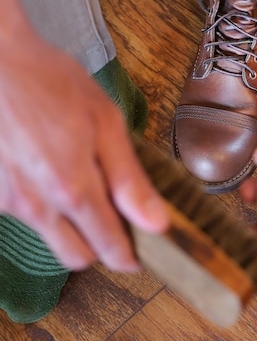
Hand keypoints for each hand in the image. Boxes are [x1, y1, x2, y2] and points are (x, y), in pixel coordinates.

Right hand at [0, 26, 168, 271]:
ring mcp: (5, 202)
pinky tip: (46, 167)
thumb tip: (158, 223)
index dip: (129, 256)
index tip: (140, 253)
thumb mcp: (105, 123)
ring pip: (48, 235)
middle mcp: (36, 206)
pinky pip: (23, 214)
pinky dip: (41, 203)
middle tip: (113, 217)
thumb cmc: (50, 83)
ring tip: (77, 176)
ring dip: (68, 223)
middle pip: (76, 257)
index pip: (108, 248)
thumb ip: (130, 180)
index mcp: (72, 189)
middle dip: (98, 246)